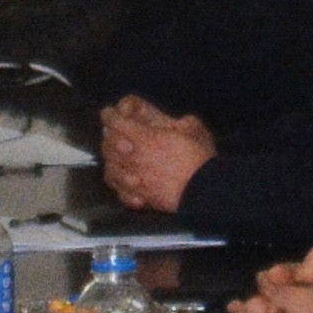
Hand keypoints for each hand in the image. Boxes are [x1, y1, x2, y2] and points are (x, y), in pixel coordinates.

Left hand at [96, 102, 213, 215]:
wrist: (205, 191)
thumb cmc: (199, 159)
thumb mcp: (194, 129)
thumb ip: (181, 122)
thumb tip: (179, 122)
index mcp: (144, 137)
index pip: (115, 122)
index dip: (110, 115)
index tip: (109, 113)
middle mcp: (133, 158)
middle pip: (107, 145)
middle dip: (110, 138)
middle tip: (117, 135)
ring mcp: (134, 180)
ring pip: (110, 170)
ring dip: (112, 161)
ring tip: (120, 159)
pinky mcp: (140, 199)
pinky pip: (120, 192)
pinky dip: (121, 187)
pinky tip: (129, 183)